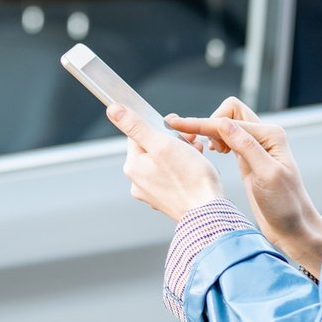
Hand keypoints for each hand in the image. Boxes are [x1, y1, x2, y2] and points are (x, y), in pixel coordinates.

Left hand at [106, 104, 224, 221]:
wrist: (208, 211)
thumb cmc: (189, 178)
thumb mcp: (162, 144)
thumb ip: (136, 126)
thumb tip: (113, 110)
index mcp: (133, 166)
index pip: (138, 134)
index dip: (159, 128)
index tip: (176, 131)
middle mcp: (138, 182)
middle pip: (153, 148)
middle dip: (174, 141)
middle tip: (192, 142)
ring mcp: (151, 193)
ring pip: (164, 162)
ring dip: (181, 153)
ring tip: (197, 156)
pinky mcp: (166, 200)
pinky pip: (172, 177)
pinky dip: (183, 170)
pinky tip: (196, 170)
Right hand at [165, 97, 321, 271]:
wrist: (293, 228)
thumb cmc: (285, 205)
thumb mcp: (266, 175)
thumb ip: (245, 147)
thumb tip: (222, 123)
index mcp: (270, 135)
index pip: (228, 121)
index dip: (202, 123)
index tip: (176, 125)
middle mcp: (264, 137)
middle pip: (228, 113)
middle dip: (208, 123)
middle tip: (196, 144)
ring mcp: (255, 148)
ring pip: (226, 126)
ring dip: (211, 132)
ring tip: (203, 150)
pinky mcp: (248, 160)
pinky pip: (228, 140)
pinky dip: (216, 141)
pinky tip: (212, 153)